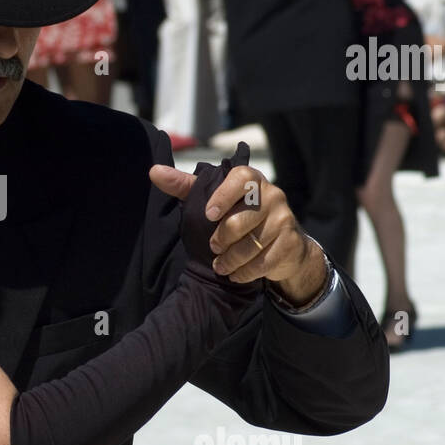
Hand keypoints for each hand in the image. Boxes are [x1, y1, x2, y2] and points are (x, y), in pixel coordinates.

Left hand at [151, 143, 327, 304]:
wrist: (284, 245)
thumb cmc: (240, 217)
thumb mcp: (213, 200)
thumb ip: (185, 186)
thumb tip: (154, 171)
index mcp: (252, 181)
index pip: (241, 178)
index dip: (224, 195)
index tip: (208, 214)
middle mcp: (274, 195)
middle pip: (242, 220)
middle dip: (222, 239)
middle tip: (214, 247)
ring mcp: (285, 220)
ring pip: (251, 245)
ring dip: (231, 261)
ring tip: (222, 266)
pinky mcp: (291, 244)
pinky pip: (263, 263)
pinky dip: (245, 272)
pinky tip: (237, 274)